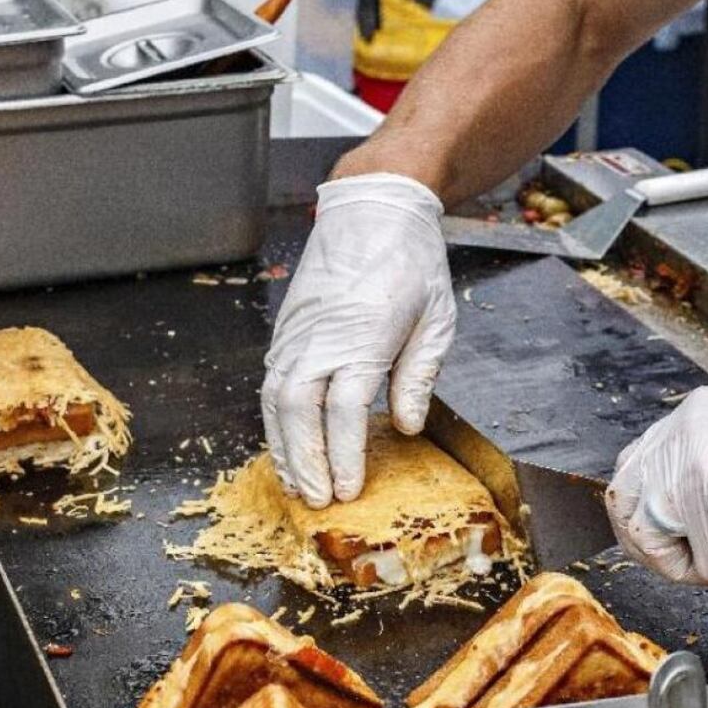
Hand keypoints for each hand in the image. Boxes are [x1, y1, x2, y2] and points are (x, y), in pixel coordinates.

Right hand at [262, 173, 456, 507]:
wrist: (374, 206)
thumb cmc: (411, 259)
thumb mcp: (436, 317)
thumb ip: (418, 374)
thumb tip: (407, 425)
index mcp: (361, 335)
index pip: (342, 410)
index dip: (342, 456)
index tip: (349, 490)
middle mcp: (319, 336)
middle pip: (298, 411)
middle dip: (305, 462)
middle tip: (317, 502)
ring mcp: (296, 332)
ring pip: (275, 400)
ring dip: (283, 447)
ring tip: (296, 485)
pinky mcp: (286, 329)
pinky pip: (271, 382)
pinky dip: (273, 420)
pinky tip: (285, 444)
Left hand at [605, 387, 707, 596]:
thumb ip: (707, 473)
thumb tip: (681, 520)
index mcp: (690, 418)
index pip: (634, 469)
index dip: (643, 513)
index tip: (667, 538)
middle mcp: (683, 437)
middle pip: (625, 504)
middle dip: (652, 546)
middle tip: (690, 565)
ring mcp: (695, 472)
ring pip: (656, 541)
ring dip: (695, 567)